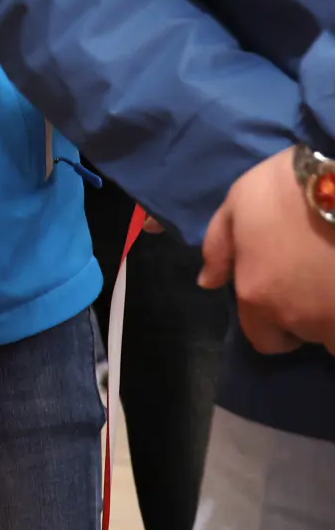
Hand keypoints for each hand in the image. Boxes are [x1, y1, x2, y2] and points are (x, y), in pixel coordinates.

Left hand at [200, 147, 334, 353]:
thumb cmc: (285, 188)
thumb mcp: (236, 206)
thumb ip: (219, 250)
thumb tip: (207, 283)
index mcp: (258, 298)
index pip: (265, 341)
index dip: (274, 325)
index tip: (287, 299)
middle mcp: (300, 318)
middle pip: (308, 336)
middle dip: (312, 318)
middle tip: (318, 282)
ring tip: (334, 282)